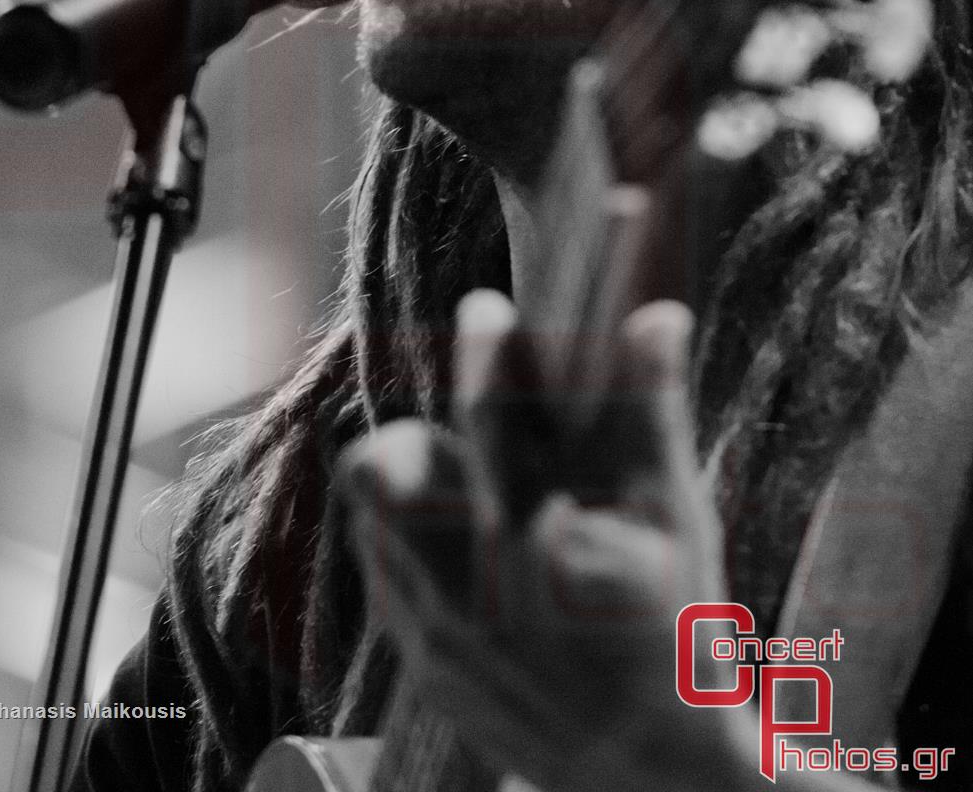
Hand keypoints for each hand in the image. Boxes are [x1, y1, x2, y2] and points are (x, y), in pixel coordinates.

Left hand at [339, 289, 751, 791]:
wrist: (645, 773)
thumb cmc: (676, 632)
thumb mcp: (676, 524)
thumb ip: (650, 417)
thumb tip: (658, 316)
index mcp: (550, 552)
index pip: (496, 428)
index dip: (485, 360)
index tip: (485, 306)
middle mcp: (478, 598)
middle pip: (384, 472)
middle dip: (419, 435)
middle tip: (465, 444)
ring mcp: (437, 639)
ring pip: (375, 517)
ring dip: (416, 487)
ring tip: (480, 501)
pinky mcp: (417, 666)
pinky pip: (385, 570)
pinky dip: (416, 542)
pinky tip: (473, 555)